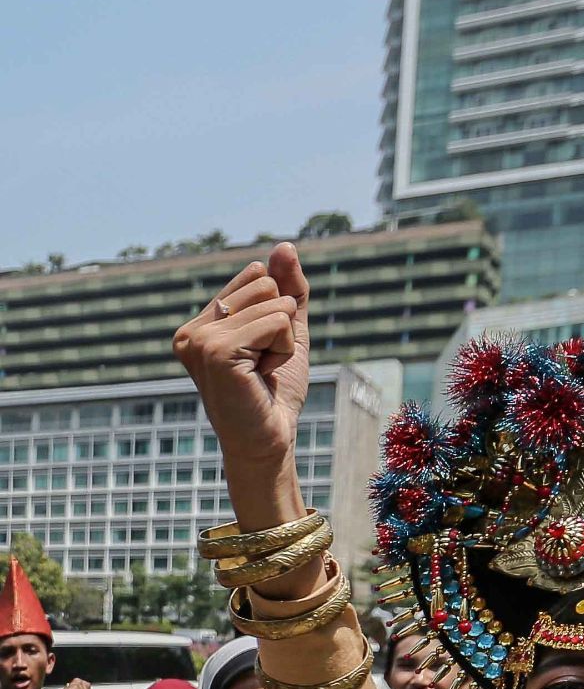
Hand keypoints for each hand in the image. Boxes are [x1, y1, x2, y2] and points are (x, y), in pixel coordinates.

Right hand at [172, 243, 309, 472]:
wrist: (269, 442)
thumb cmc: (275, 394)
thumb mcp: (288, 333)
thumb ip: (288, 290)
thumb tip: (285, 246)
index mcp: (199, 324)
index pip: (256, 277)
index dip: (276, 315)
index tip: (261, 354)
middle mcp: (191, 330)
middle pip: (265, 285)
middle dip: (281, 327)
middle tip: (263, 367)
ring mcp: (199, 340)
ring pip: (273, 304)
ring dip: (283, 342)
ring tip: (261, 374)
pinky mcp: (216, 352)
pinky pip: (276, 323)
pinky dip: (283, 350)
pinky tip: (262, 377)